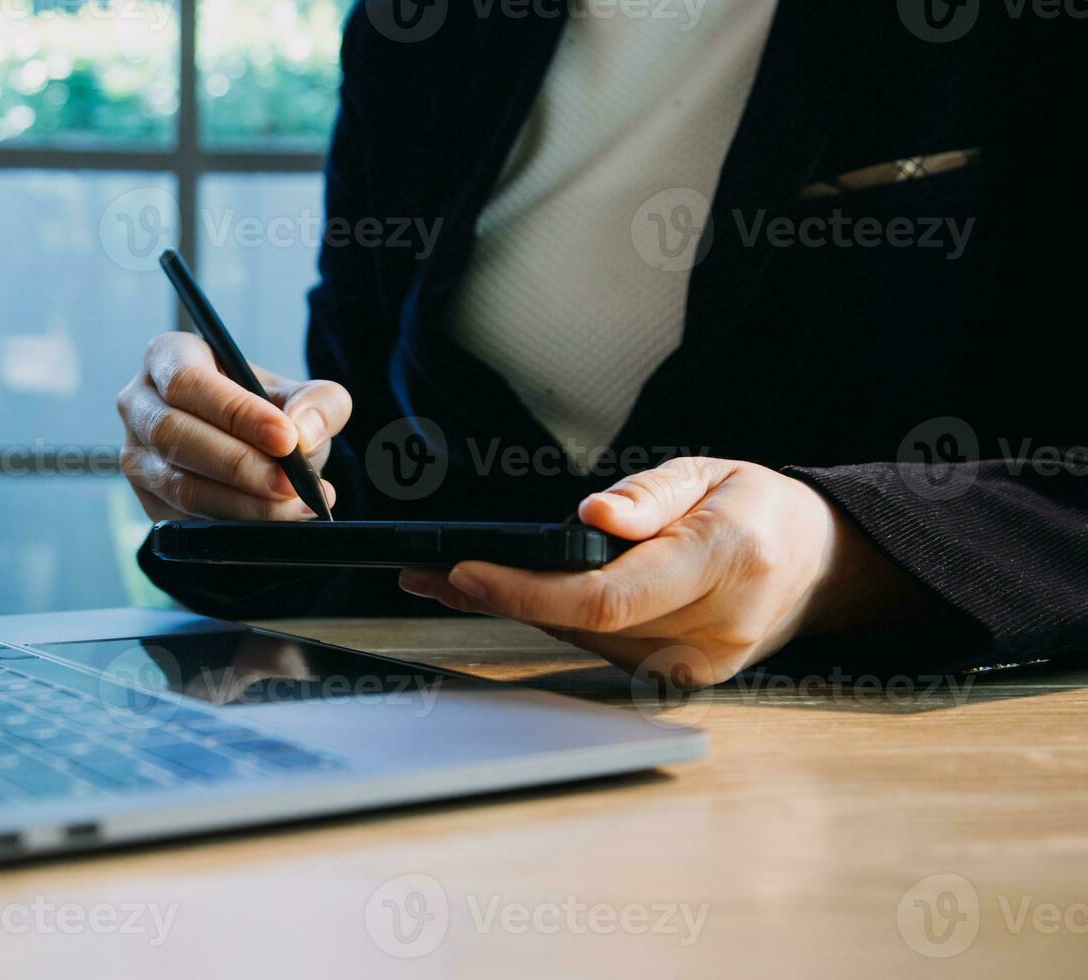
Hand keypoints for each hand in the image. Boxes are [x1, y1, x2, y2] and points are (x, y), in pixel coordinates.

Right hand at [117, 332, 351, 520]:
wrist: (258, 453)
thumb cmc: (270, 413)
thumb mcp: (303, 397)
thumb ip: (319, 404)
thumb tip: (302, 432)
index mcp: (169, 357)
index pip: (189, 382)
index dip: (236, 412)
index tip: (286, 439)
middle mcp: (140, 403)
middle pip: (173, 433)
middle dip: (239, 465)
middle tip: (290, 484)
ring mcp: (136, 454)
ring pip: (176, 483)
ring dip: (240, 503)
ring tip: (293, 507)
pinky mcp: (146, 499)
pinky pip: (180, 518)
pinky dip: (230, 525)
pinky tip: (272, 524)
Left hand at [399, 458, 926, 687]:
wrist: (815, 564)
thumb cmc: (757, 508)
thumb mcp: (708, 472)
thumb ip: (648, 496)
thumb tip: (591, 514)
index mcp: (725, 563)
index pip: (607, 597)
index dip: (527, 591)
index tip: (465, 571)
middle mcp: (714, 628)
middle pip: (582, 625)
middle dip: (501, 597)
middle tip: (428, 572)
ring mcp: (700, 666)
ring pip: (584, 641)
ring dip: (518, 611)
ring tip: (453, 579)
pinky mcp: (682, 681)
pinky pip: (602, 651)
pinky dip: (555, 622)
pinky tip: (512, 597)